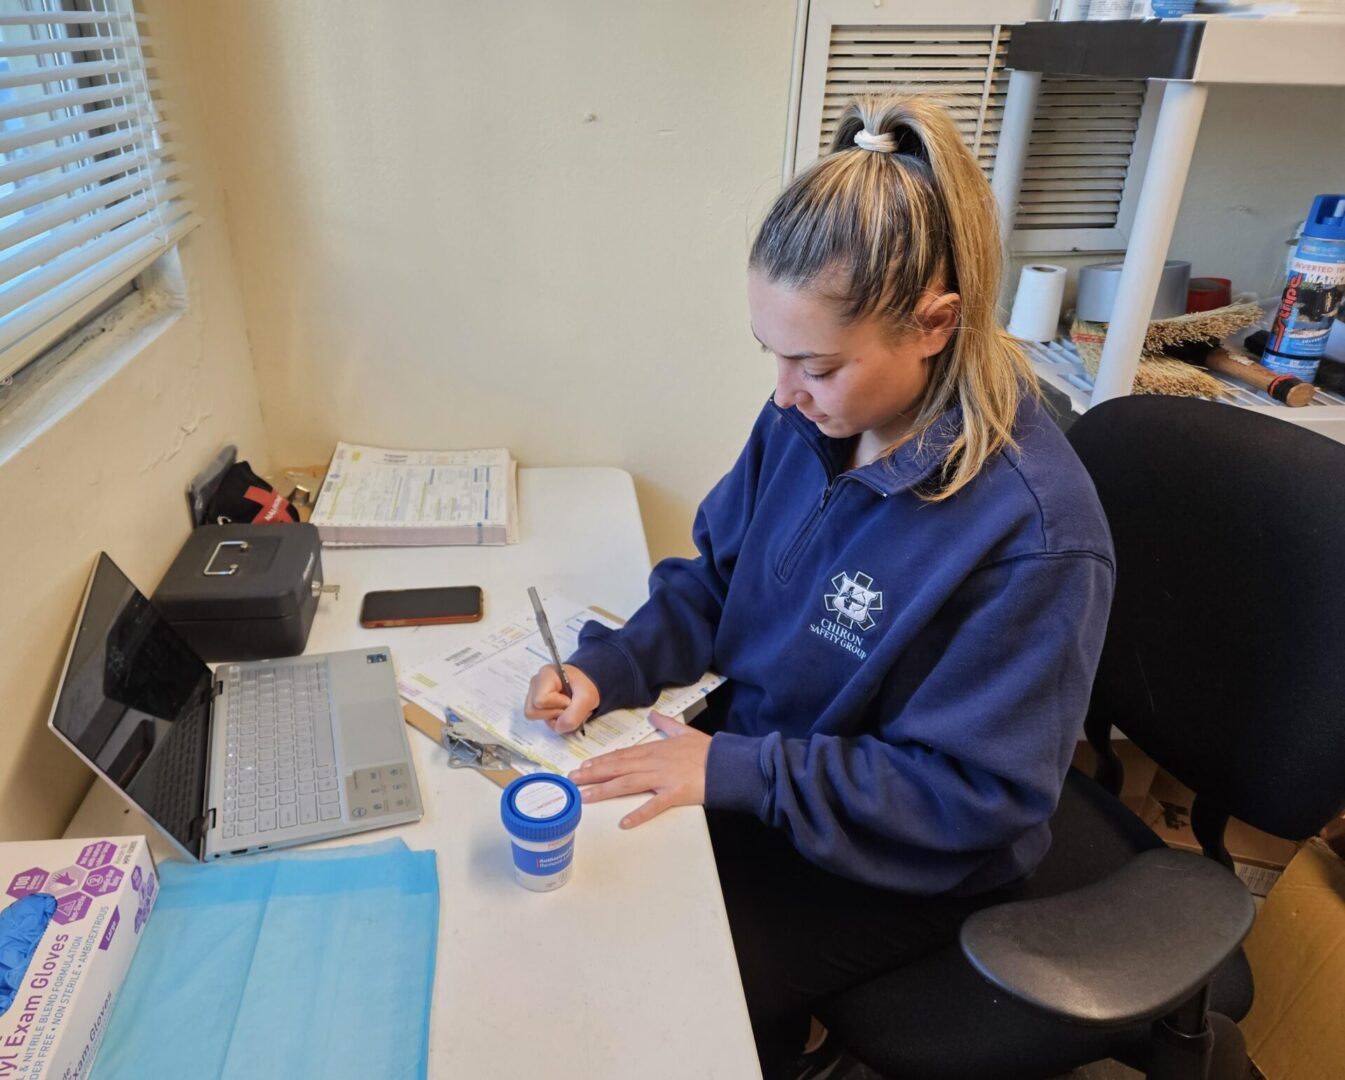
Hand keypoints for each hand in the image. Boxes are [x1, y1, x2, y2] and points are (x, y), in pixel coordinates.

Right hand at [523, 664, 598, 734]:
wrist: (586, 684)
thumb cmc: (585, 685)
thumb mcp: (587, 698)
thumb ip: (574, 715)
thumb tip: (559, 728)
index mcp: (546, 675)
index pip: (541, 700)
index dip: (558, 705)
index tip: (570, 700)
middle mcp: (535, 683)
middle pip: (533, 711)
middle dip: (555, 714)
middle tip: (570, 706)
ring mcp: (533, 693)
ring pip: (535, 716)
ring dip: (555, 718)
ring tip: (568, 709)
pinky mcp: (537, 704)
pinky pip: (542, 719)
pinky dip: (555, 719)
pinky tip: (565, 712)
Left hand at [568, 712, 710, 827]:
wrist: (727, 763)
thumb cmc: (707, 749)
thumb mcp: (684, 731)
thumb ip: (666, 723)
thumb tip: (653, 715)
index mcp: (655, 749)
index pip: (622, 755)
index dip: (601, 761)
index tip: (584, 765)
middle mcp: (654, 762)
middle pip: (618, 768)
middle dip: (593, 774)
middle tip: (573, 780)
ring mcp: (663, 778)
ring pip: (627, 784)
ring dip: (604, 790)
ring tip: (585, 797)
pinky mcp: (675, 794)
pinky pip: (654, 806)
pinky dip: (639, 814)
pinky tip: (624, 822)